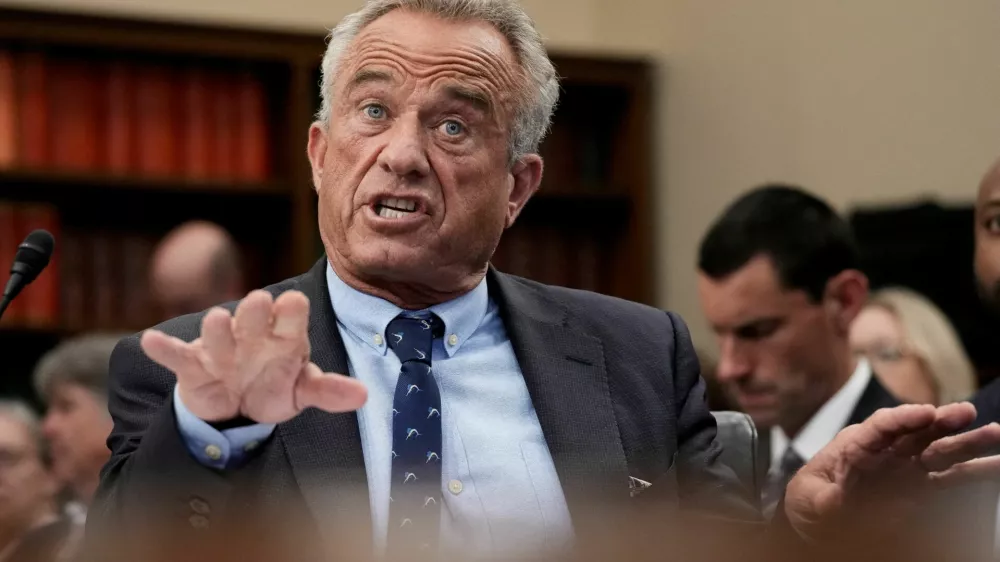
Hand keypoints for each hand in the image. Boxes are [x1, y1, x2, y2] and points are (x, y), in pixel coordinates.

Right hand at [140, 289, 367, 423]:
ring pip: (218, 336)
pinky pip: (177, 355)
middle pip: (253, 319)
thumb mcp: (302, 391)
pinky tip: (151, 340)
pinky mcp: (193, 365)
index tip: (294, 303)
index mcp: (284, 337)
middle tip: (258, 301)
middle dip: (254, 312)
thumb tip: (365, 396)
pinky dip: (164, 348)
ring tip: (217, 318)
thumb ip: (330, 391)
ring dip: (217, 330)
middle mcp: (252, 336)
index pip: (291, 319)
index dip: (291, 313)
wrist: (235, 406)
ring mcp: (221, 348)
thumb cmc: (274, 386)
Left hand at [784, 402, 999, 541]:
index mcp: (855, 445)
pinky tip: (996, 465)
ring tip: (995, 434)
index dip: (902, 418)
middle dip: (940, 421)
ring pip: (939, 451)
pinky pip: (950, 479)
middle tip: (965, 412)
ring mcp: (907, 470)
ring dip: (966, 443)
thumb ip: (826, 496)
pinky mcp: (921, 489)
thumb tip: (837, 497)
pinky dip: (974, 472)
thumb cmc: (810, 500)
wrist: (817, 519)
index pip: (880, 426)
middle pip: (916, 431)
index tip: (924, 413)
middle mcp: (886, 452)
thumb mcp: (809, 497)